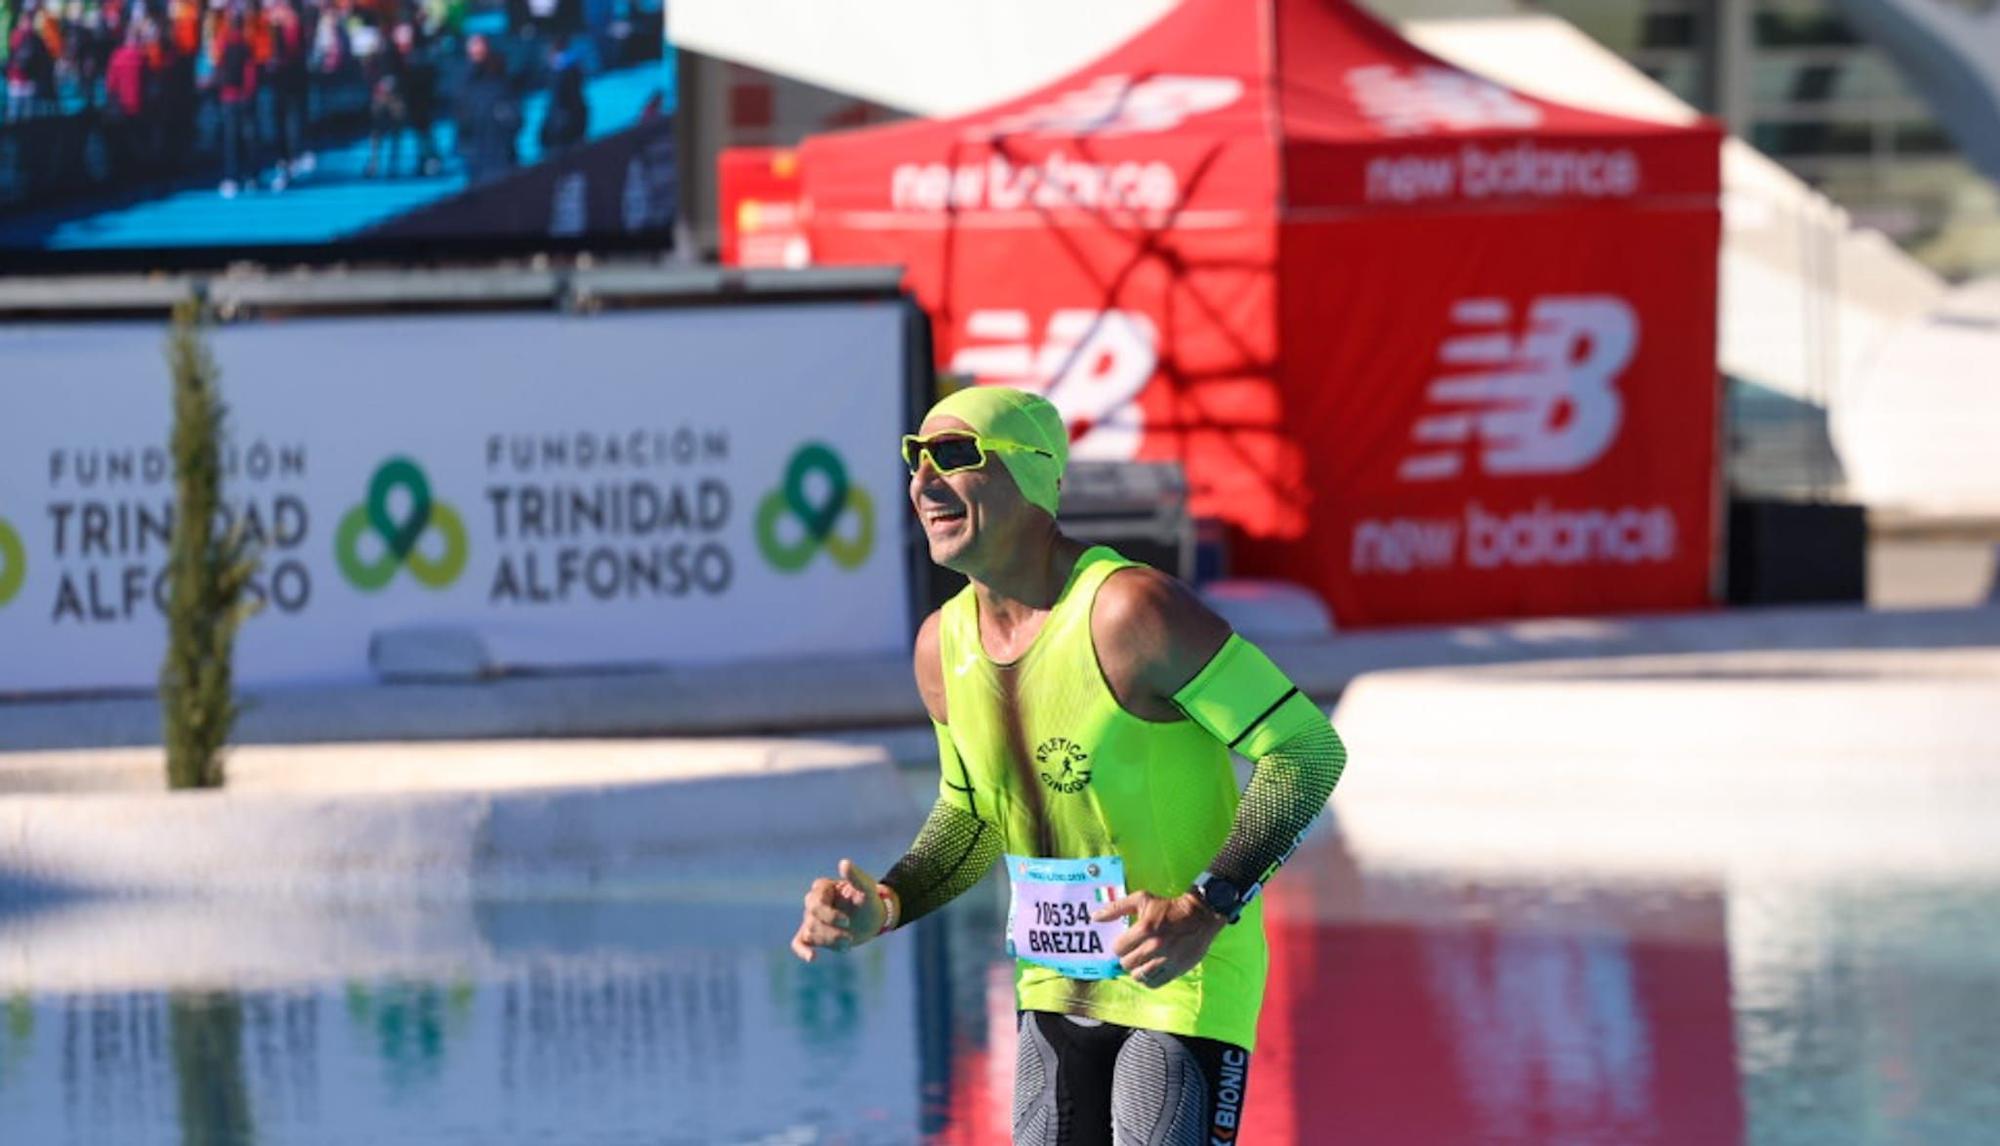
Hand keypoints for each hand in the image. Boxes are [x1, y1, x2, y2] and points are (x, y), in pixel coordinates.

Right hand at [790, 859, 886, 962]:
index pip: (815, 901)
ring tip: (848, 942)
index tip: (846, 922)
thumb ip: (855, 876)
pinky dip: (802, 950)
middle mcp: (814, 902)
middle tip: (849, 937)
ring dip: (831, 940)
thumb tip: (844, 863)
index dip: (829, 915)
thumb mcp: (866, 888)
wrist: (874, 918)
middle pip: (812, 918)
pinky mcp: (814, 935)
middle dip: (830, 930)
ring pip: (812, 932)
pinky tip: (812, 958)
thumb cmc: (869, 900)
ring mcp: (813, 919)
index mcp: (823, 888)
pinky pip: (799, 942)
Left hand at [1091, 890, 1224, 988]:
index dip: (1119, 945)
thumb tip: (1094, 917)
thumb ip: (1116, 908)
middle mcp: (1155, 946)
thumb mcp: (1141, 899)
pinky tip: (1150, 968)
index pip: (1118, 948)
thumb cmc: (1167, 907)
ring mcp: (1166, 960)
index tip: (1125, 942)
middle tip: (1134, 951)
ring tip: (1142, 960)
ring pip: (1138, 976)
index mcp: (1144, 928)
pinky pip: (1153, 983)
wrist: (1199, 916)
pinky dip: (1148, 979)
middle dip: (1126, 957)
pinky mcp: (1176, 970)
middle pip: (1126, 963)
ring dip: (1136, 969)